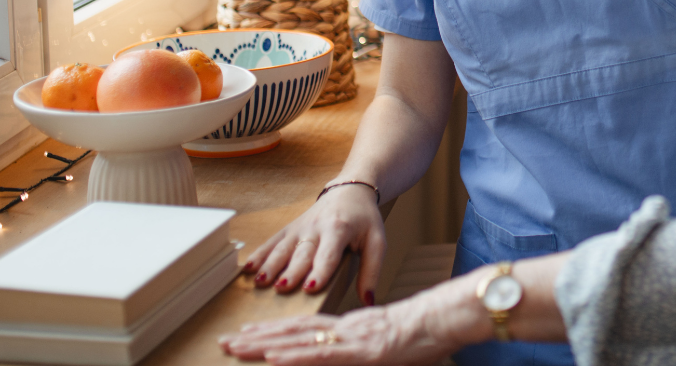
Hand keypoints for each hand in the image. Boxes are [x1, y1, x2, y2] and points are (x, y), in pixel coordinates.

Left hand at [218, 277, 486, 364]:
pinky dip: (294, 355)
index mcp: (352, 328)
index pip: (305, 330)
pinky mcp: (363, 350)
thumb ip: (366, 350)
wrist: (450, 318)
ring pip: (300, 341)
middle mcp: (346, 329)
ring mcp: (353, 339)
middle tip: (225, 341)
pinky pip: (323, 355)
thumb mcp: (391, 347)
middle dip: (257, 337)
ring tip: (235, 346)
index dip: (274, 332)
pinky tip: (272, 357)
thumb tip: (349, 354)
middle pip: (295, 332)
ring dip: (264, 344)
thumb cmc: (428, 334)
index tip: (247, 335)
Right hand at [242, 184, 383, 296]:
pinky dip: (260, 254)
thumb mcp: (377, 241)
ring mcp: (300, 227)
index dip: (320, 270)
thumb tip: (368, 300)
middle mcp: (317, 228)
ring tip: (260, 281)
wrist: (350, 191)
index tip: (310, 287)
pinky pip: (273, 241)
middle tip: (281, 288)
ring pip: (283, 247)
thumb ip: (372, 271)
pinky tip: (248, 268)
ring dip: (270, 264)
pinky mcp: (290, 228)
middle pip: (302, 253)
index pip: (329, 254)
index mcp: (340, 230)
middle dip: (291, 271)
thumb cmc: (364, 220)